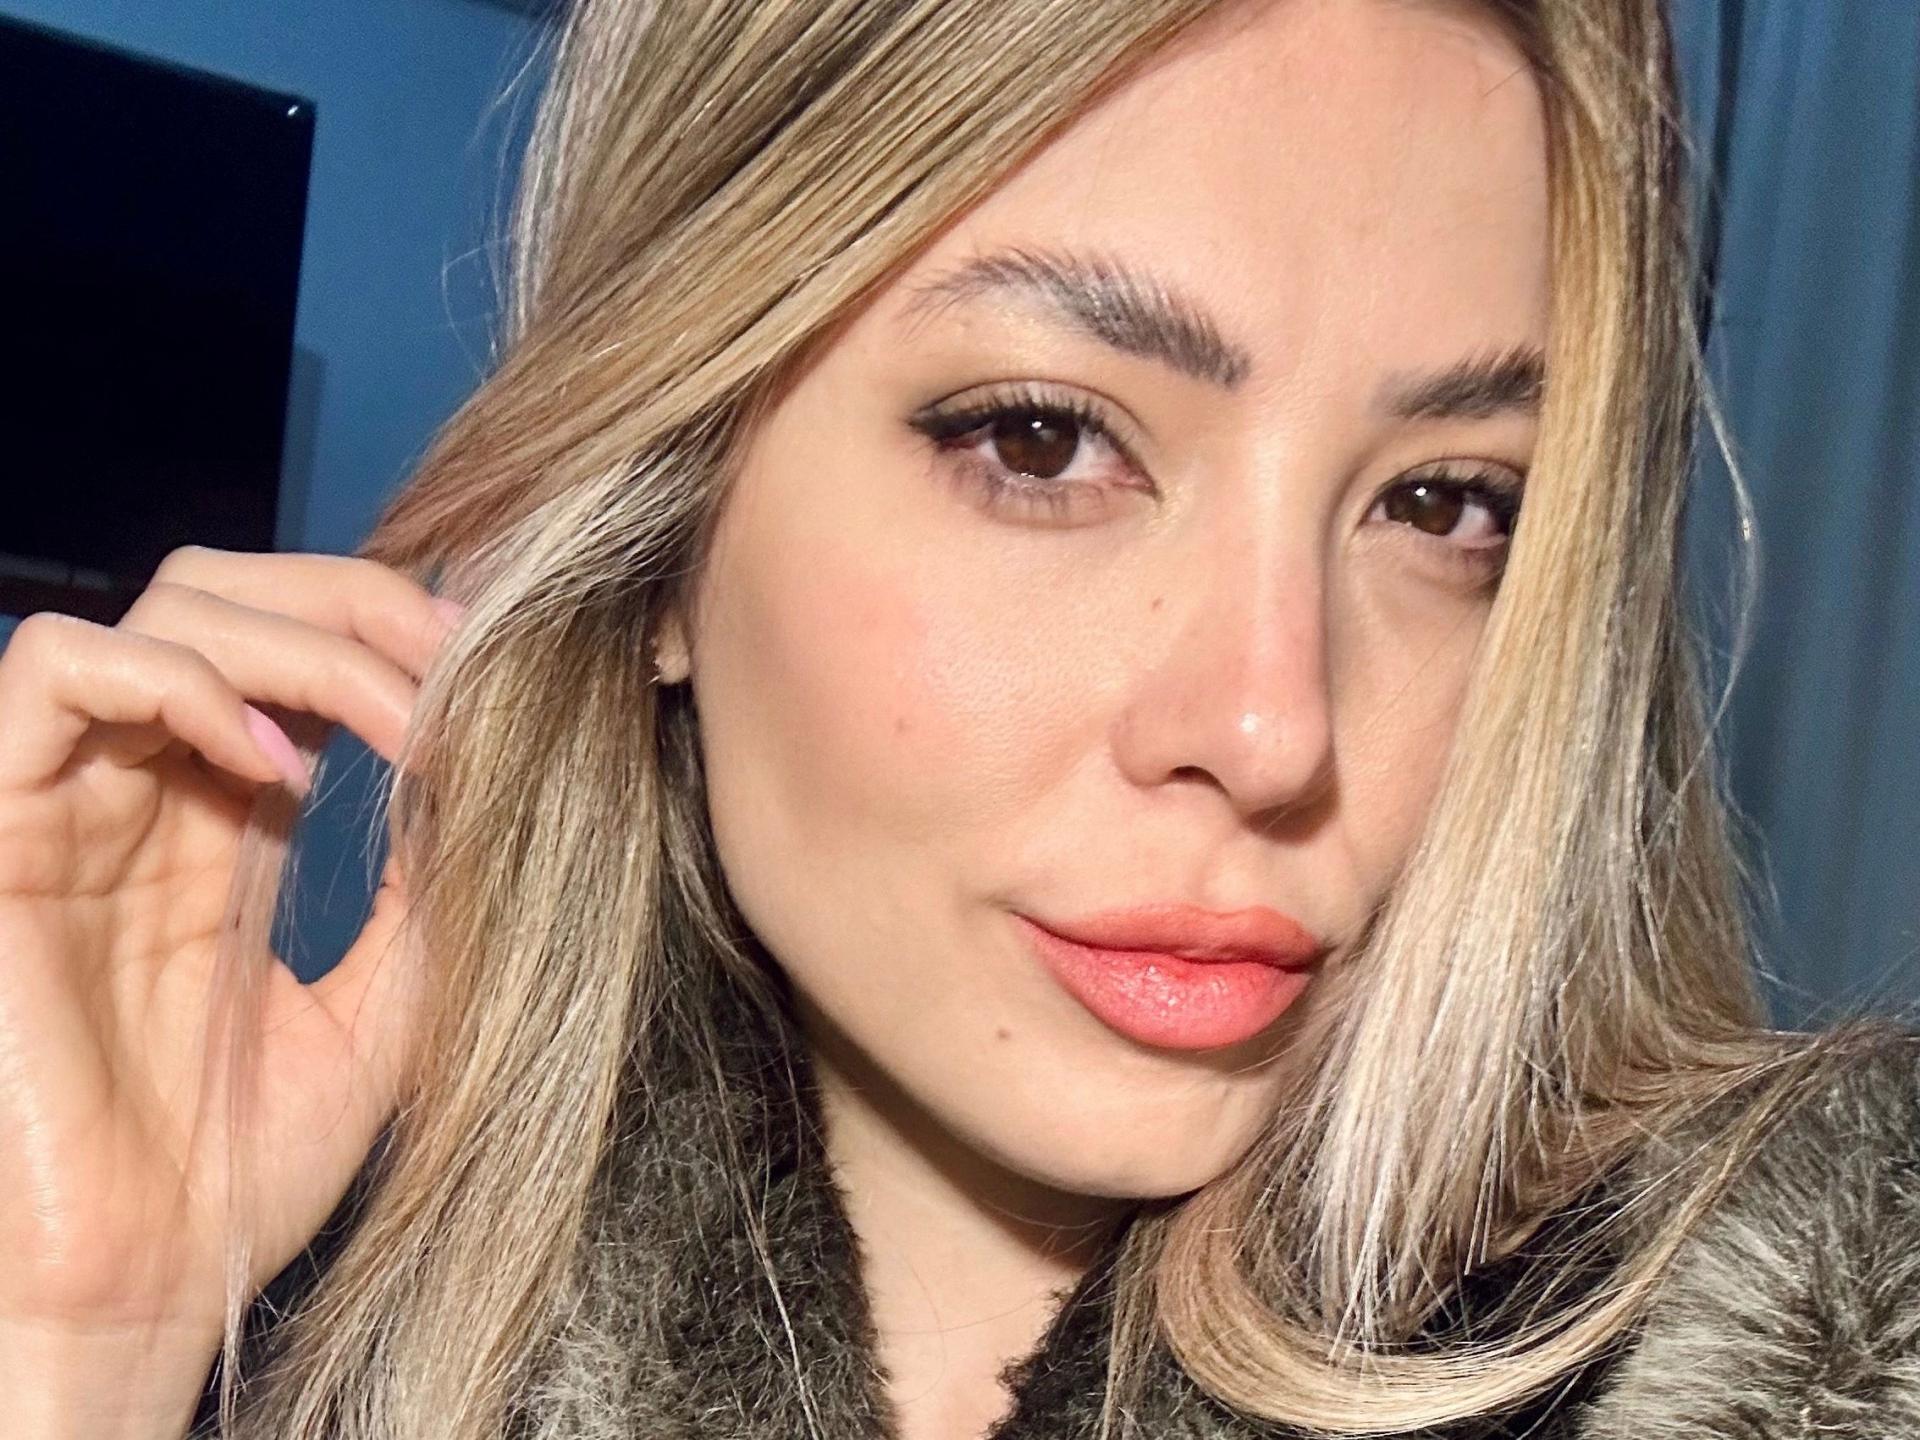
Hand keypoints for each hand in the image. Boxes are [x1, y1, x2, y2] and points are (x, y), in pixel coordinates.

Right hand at [0, 546, 455, 1341]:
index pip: (295, 649)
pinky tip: (278, 763)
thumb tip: (492, 771)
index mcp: (232, 823)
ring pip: (162, 612)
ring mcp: (74, 806)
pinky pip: (55, 671)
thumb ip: (428, 891)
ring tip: (390, 720)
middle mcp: (152, 796)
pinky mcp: (0, 833)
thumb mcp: (386, 1006)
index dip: (392, 628)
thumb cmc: (247, 1170)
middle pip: (231, 596)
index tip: (493, 667)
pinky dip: (181, 677)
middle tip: (456, 662)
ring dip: (297, 638)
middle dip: (357, 601)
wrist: (145, 1290)